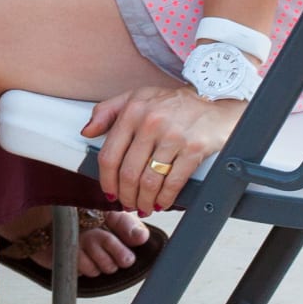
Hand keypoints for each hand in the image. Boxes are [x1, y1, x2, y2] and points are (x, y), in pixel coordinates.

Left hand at [83, 84, 246, 217]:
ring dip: (144, 201)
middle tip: (128, 204)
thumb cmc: (174, 102)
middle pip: (129, 173)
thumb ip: (107, 111)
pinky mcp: (194, 149)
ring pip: (149, 181)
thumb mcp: (137, 96)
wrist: (215, 100)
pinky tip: (161, 203)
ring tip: (143, 206)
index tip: (109, 192)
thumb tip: (87, 132)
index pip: (110, 155)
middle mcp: (150, 123)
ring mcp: (173, 136)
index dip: (106, 180)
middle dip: (126, 195)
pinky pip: (173, 182)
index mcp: (133, 111)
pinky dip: (165, 199)